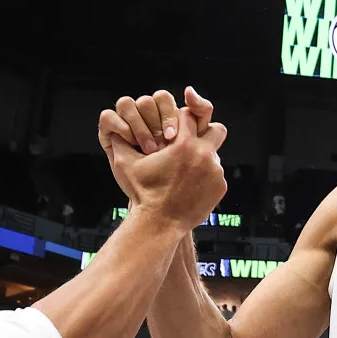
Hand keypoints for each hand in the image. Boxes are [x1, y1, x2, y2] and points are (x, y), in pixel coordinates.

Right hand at [97, 88, 225, 228]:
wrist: (158, 223)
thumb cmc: (141, 192)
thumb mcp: (126, 163)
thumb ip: (122, 139)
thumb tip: (117, 126)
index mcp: (183, 144)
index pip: (190, 115)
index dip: (181, 120)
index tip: (175, 131)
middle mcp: (203, 154)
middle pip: (216, 129)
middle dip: (206, 133)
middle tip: (192, 143)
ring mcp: (215, 171)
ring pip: (215, 155)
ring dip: (203, 158)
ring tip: (186, 170)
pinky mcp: (220, 186)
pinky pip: (216, 174)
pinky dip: (206, 177)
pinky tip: (191, 185)